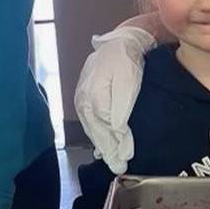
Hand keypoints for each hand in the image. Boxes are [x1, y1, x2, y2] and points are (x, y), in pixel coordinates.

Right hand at [73, 26, 153, 174]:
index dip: (113, 148)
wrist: (123, 42)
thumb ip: (118, 109)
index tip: (123, 163)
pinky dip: (100, 132)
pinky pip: (94, 119)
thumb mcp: (126, 85)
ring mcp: (84, 97)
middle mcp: (83, 101)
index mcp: (91, 100)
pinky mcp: (88, 95)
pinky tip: (105, 143)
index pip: (103, 131)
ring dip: (104, 143)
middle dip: (108, 150)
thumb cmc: (126, 62)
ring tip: (114, 159)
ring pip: (94, 127)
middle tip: (119, 167)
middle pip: (96, 132)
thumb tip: (117, 132)